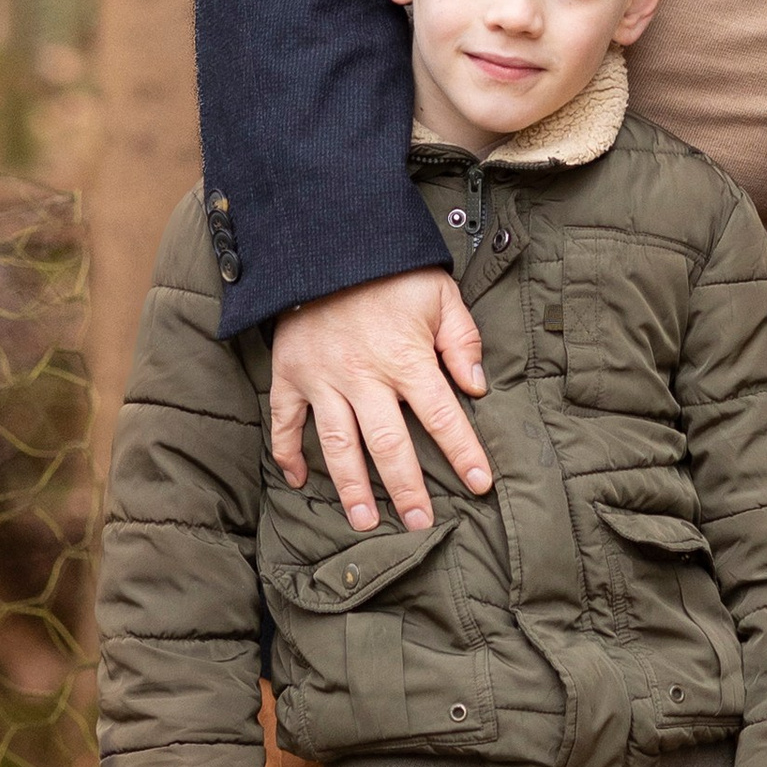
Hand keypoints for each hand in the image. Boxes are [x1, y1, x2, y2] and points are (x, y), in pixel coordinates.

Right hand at [269, 270, 489, 534]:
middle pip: (389, 444)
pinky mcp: (290, 374)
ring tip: (366, 521)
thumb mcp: (440, 295)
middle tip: (421, 523)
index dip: (463, 452)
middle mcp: (363, 375)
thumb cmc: (391, 272)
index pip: (443, 416)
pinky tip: (298, 481)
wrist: (323, 243)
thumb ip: (462, 342)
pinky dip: (287, 453)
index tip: (480, 484)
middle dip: (407, 488)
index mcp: (406, 358)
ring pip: (339, 445)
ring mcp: (322, 378)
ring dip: (352, 487)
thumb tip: (478, 388)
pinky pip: (286, 422)